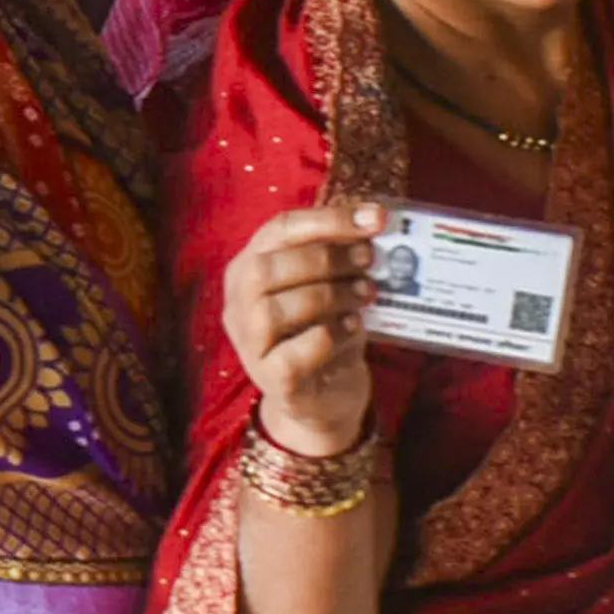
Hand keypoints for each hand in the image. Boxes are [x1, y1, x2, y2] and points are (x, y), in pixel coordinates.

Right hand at [226, 200, 385, 463]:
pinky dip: (329, 335)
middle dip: (326, 258)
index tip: (376, 218)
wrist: (325, 396)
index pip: (279, 230)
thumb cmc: (326, 330)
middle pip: (268, 268)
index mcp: (248, 267)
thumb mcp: (329, 285)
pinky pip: (294, 353)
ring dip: (330, 295)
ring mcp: (249, 344)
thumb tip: (374, 221)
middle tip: (368, 260)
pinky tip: (354, 328)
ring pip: (275, 310)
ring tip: (366, 293)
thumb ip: (340, 256)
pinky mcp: (271, 379)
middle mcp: (238, 303)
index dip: (328, 219)